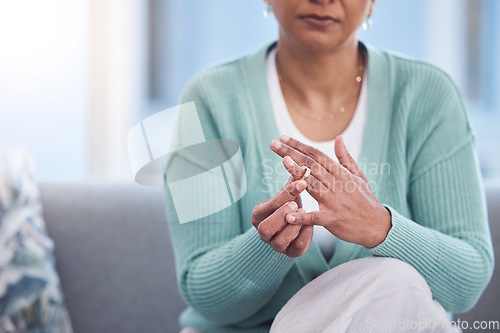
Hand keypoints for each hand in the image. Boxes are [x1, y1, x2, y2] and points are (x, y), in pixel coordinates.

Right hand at [252, 178, 312, 256]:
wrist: (293, 224)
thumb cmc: (288, 204)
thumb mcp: (287, 193)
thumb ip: (291, 181)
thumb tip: (298, 162)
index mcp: (258, 215)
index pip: (268, 206)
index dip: (284, 195)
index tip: (300, 183)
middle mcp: (263, 232)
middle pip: (265, 228)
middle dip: (281, 216)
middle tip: (295, 204)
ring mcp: (275, 245)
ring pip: (279, 242)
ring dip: (293, 228)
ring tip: (304, 214)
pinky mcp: (290, 253)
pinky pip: (296, 249)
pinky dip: (305, 236)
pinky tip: (311, 224)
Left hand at [270, 135, 390, 247]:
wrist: (377, 226)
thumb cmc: (365, 200)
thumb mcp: (358, 176)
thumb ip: (345, 158)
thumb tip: (339, 138)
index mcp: (341, 174)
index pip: (317, 155)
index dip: (300, 145)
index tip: (283, 138)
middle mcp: (337, 185)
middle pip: (311, 165)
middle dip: (292, 153)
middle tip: (274, 144)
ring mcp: (335, 202)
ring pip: (313, 185)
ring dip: (298, 174)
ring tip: (283, 162)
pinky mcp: (332, 220)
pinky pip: (315, 218)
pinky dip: (302, 217)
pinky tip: (289, 214)